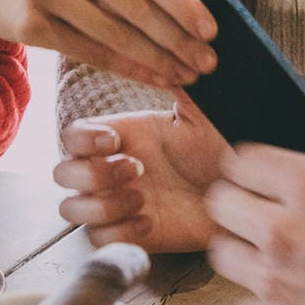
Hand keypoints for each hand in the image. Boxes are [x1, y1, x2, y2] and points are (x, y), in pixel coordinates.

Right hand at [0, 0, 216, 88]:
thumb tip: (184, 6)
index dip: (183, 3)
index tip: (211, 29)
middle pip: (136, 5)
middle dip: (178, 39)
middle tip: (207, 62)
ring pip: (116, 33)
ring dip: (157, 59)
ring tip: (185, 74)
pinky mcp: (29, 22)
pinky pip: (90, 52)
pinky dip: (126, 68)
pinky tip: (151, 77)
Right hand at [54, 96, 228, 252]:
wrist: (243, 196)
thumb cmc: (222, 151)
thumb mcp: (202, 117)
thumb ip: (182, 91)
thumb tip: (171, 63)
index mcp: (122, 137)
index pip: (72, 135)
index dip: (82, 140)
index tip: (114, 141)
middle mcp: (111, 171)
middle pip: (61, 175)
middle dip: (91, 175)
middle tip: (137, 171)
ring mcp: (117, 205)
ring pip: (72, 211)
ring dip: (102, 207)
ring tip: (142, 200)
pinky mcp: (129, 236)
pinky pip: (98, 241)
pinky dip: (118, 234)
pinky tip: (149, 223)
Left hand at [203, 88, 304, 304]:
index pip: (239, 160)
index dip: (248, 164)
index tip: (259, 175)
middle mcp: (284, 231)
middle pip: (220, 203)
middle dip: (238, 202)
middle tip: (260, 210)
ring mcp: (275, 281)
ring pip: (222, 253)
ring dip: (242, 248)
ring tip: (272, 253)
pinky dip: (259, 299)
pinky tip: (289, 292)